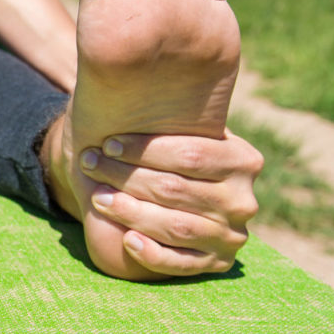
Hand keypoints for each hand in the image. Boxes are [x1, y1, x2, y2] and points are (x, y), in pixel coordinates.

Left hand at [78, 128, 263, 276]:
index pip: (190, 154)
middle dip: (125, 176)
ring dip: (130, 212)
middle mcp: (244, 200)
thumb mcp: (176, 126)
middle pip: (175, 189)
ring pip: (175, 226)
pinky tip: (127, 238)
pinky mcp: (216, 264)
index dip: (144, 149)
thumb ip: (168, 111)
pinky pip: (182, 263)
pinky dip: (153, 253)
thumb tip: (129, 69)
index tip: (106, 143)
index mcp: (243, 160)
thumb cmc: (165, 150)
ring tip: (98, 197)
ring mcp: (232, 236)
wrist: (171, 187)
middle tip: (89, 164)